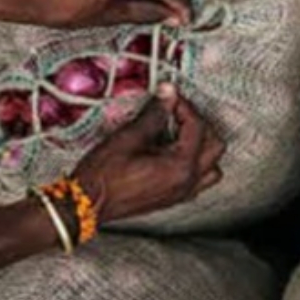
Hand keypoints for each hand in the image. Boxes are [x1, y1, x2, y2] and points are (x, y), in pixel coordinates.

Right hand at [73, 84, 224, 223]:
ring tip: (180, 134)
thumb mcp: (128, 138)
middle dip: (199, 125)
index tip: (170, 97)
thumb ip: (154, 115)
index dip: (184, 107)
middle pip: (215, 146)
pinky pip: (199, 180)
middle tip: (177, 114)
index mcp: (181, 166)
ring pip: (212, 166)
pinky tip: (174, 154)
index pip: (197, 127)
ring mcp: (182, 193)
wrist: (84, 205)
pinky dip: (195, 164)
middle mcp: (188, 182)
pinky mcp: (173, 199)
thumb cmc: (103, 175)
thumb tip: (168, 93)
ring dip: (202, 147)